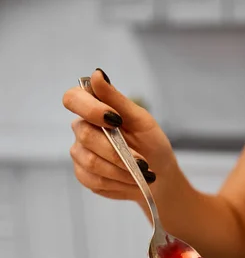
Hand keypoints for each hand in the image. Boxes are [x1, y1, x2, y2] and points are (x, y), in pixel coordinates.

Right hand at [63, 68, 176, 204]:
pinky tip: (131, 181)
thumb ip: (117, 99)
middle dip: (117, 151)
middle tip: (142, 162)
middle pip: (85, 135)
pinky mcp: (84, 175)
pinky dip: (118, 183)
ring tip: (142, 174)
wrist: (158, 174)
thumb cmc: (150, 143)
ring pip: (91, 162)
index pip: (73, 99)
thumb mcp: (140, 119)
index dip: (90, 109)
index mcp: (93, 108)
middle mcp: (81, 129)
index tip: (116, 120)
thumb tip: (96, 74)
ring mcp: (80, 154)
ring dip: (121, 170)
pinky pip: (94, 180)